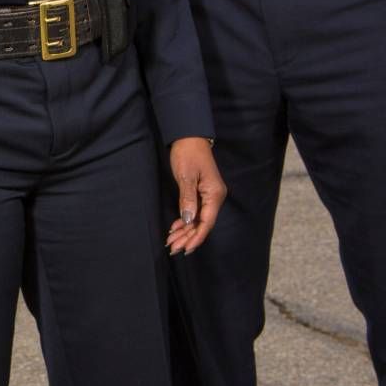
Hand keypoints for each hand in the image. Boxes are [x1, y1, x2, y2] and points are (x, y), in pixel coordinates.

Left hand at [166, 137, 225, 255]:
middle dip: (188, 237)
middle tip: (173, 248)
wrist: (189, 137)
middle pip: (202, 223)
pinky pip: (195, 212)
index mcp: (214, 194)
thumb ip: (187, 200)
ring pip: (198, 219)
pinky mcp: (201, 192)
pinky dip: (185, 221)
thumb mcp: (186, 177)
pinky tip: (175, 228)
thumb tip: (189, 221)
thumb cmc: (188, 154)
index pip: (206, 222)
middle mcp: (214, 197)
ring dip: (185, 231)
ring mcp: (208, 195)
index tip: (185, 249)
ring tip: (171, 241)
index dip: (196, 237)